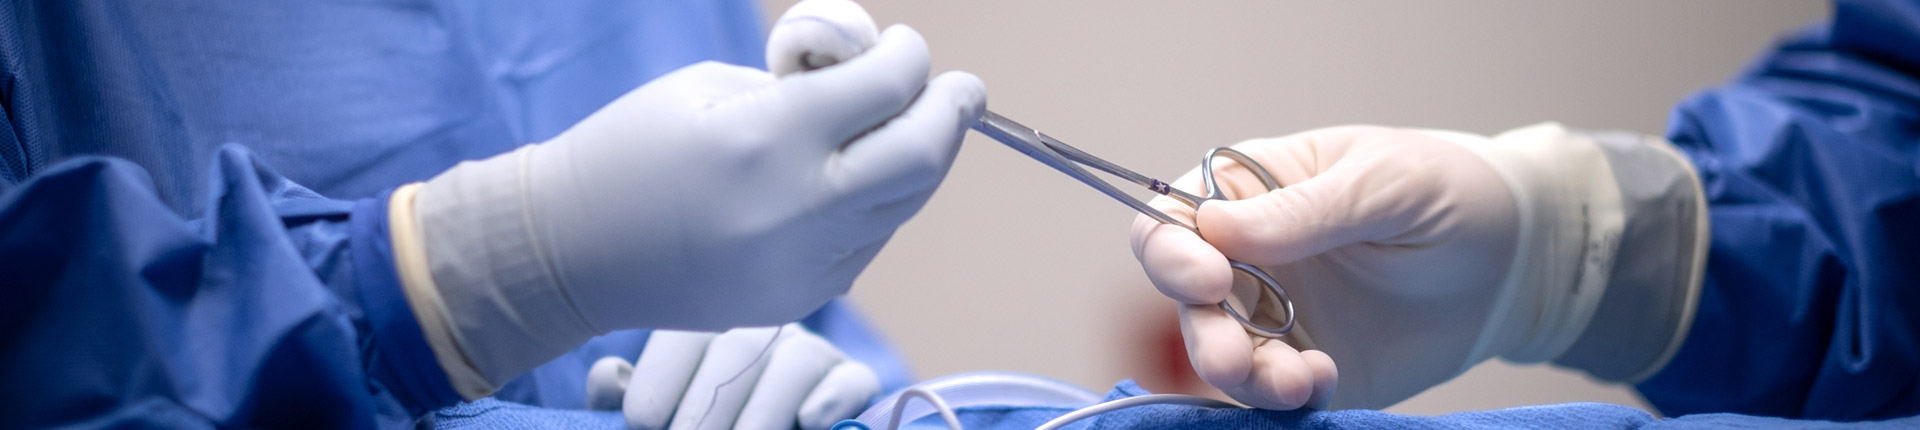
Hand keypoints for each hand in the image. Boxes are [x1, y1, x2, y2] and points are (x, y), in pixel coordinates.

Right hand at [393, 17, 984, 395]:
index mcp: (767, 139)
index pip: (886, 87)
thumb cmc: (633, 148)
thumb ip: (803, 80)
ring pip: (905, 204)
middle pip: (921, 154)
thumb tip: (879, 76)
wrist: (572, 252)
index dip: (909, 58)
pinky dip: (880, 204)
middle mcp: (795, 208)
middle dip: (951, 112)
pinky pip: (870, 242)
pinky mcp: (800, 301)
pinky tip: (858, 180)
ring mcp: (802, 264)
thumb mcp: (713, 86)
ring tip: (909, 125)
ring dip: (920, 158)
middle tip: (960, 89)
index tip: (904, 47)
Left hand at [585, 324, 879, 429]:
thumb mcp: (653, 412)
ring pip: (794, 360)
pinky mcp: (851, 381)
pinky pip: (851, 378)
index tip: (642, 420)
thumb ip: (626, 397)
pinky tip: (809, 422)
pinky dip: (833, 398)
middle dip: (708, 405)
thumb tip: (608, 379)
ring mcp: (810, 352)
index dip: (662, 375)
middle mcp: (761, 329)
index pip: (685, 334)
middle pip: (738, 348)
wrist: (739, 422)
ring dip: (763, 411)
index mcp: (706, 327)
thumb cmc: (691, 420)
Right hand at [1133, 124, 1683, 409]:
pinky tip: (1323, 382)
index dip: (1172, 252)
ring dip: (1241, 377)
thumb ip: (1304, 210)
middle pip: (1184, 301)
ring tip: (1297, 383)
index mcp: (1249, 194)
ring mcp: (1274, 318)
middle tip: (1238, 358)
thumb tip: (1217, 228)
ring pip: (1220, 355)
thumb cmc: (1451, 193)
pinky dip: (1283, 399)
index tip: (1208, 278)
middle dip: (1202, 334)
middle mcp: (1247, 259)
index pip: (1173, 222)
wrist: (1518, 262)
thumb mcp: (1384, 182)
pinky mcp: (1308, 367)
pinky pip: (1271, 394)